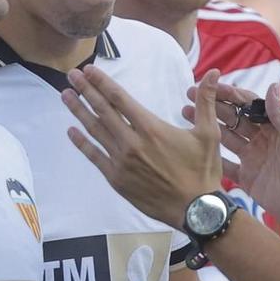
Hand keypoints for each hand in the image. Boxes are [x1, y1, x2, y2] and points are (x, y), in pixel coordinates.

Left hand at [64, 67, 224, 223]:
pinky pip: (94, 156)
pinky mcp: (117, 179)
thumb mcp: (209, 133)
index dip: (102, 82)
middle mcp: (132, 142)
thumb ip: (207, 101)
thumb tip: (214, 73)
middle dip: (85, 90)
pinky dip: (81, 142)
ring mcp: (121, 161)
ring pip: (95, 130)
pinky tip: (71, 131)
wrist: (195, 210)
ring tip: (65, 96)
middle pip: (103, 110)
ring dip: (79, 111)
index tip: (88, 70)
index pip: (120, 98)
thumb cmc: (203, 171)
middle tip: (71, 75)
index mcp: (151, 127)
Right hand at [198, 78, 279, 231]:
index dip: (229, 94)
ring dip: (207, 126)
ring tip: (186, 114)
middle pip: (233, 119)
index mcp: (274, 128)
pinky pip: (225, 166)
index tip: (210, 85)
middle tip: (190, 95)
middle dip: (212, 106)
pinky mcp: (247, 179)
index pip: (248, 105)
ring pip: (225, 138)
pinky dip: (211, 157)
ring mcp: (252, 159)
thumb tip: (270, 85)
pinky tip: (195, 146)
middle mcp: (261, 141)